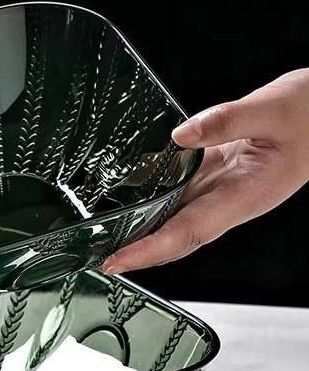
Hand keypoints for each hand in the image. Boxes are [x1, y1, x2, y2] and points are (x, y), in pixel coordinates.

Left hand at [103, 69, 308, 273]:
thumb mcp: (272, 108)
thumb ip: (226, 120)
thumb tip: (180, 135)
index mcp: (246, 196)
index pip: (188, 233)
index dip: (150, 251)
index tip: (117, 262)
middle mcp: (230, 199)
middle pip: (175, 235)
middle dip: (137, 251)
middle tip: (97, 256)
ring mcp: (221, 186)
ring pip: (174, 214)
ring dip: (141, 226)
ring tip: (103, 232)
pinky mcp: (215, 169)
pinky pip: (178, 186)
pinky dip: (152, 192)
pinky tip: (127, 189)